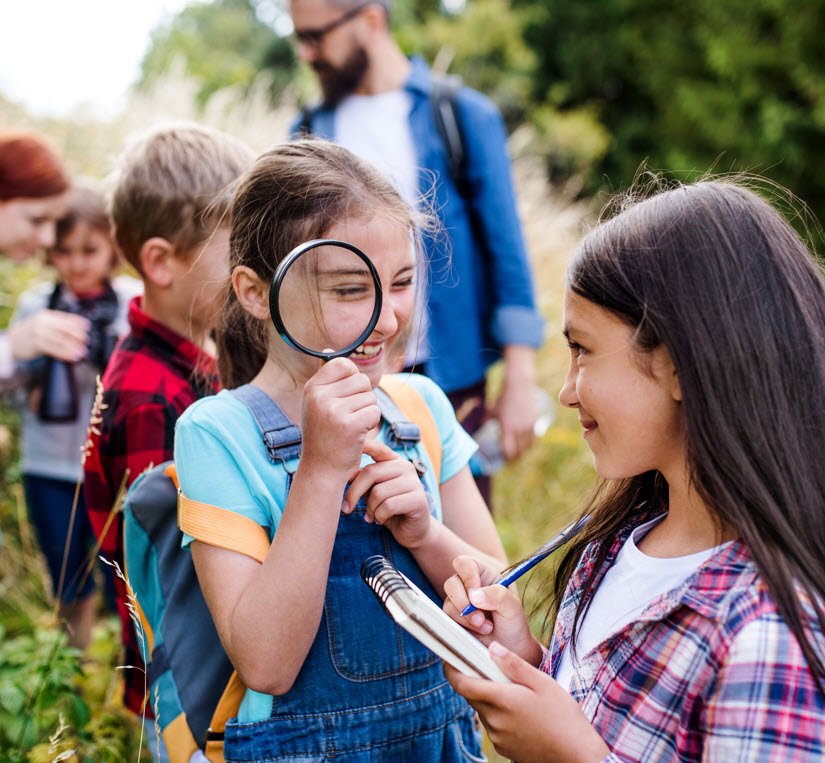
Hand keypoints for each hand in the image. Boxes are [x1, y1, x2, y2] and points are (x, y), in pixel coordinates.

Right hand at [8, 310, 89, 362]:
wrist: (11, 341)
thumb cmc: (31, 333)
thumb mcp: (42, 324)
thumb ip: (56, 325)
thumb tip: (77, 330)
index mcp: (46, 315)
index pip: (65, 318)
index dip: (77, 322)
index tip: (87, 326)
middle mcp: (43, 322)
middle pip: (64, 328)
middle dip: (77, 334)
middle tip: (87, 340)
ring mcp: (39, 333)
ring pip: (60, 340)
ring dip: (73, 346)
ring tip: (83, 352)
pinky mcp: (36, 344)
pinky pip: (54, 349)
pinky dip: (65, 353)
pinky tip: (73, 357)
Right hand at [300, 357, 380, 474]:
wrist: (322, 469)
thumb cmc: (323, 434)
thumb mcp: (317, 403)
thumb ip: (326, 378)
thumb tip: (330, 350)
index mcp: (312, 388)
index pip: (343, 364)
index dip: (352, 379)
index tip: (345, 397)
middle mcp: (320, 396)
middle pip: (361, 380)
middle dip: (362, 398)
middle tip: (349, 417)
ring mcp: (333, 411)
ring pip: (370, 397)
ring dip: (367, 412)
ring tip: (351, 427)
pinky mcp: (350, 425)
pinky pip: (374, 412)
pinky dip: (371, 424)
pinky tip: (357, 435)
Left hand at [344, 439, 433, 547]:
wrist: (412, 530)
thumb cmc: (388, 508)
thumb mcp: (372, 491)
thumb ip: (362, 479)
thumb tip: (343, 471)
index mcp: (394, 461)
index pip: (378, 448)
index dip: (365, 444)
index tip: (348, 440)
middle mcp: (406, 467)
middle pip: (371, 472)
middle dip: (354, 493)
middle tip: (346, 509)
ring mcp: (414, 482)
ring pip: (379, 492)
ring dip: (370, 509)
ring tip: (371, 516)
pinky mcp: (418, 499)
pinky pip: (388, 506)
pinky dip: (379, 516)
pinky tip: (381, 520)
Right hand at [443, 555, 539, 661]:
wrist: (510, 649)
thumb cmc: (513, 623)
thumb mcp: (513, 607)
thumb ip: (498, 595)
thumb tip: (474, 596)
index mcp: (483, 574)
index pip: (464, 564)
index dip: (467, 577)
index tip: (476, 594)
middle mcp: (468, 586)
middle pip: (451, 583)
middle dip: (463, 601)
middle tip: (480, 617)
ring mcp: (459, 602)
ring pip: (448, 602)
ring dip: (466, 617)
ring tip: (486, 627)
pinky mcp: (453, 619)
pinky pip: (447, 619)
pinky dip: (464, 626)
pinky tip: (480, 631)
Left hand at [444, 642, 609, 762]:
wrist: (577, 755)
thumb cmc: (563, 717)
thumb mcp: (542, 682)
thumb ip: (513, 664)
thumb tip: (492, 647)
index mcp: (500, 700)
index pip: (462, 684)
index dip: (451, 668)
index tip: (450, 657)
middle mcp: (494, 721)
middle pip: (472, 696)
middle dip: (476, 680)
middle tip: (493, 668)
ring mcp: (498, 737)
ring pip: (483, 710)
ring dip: (490, 698)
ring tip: (515, 692)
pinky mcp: (504, 748)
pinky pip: (493, 726)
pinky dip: (499, 715)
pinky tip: (521, 712)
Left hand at [492, 381, 536, 461]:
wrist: (519, 386)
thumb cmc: (503, 399)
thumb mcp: (492, 410)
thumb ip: (486, 421)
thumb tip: (481, 427)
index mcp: (507, 429)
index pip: (509, 451)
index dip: (507, 458)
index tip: (504, 459)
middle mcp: (519, 429)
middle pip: (520, 451)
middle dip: (515, 458)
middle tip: (512, 460)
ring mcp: (529, 426)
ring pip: (529, 446)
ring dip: (524, 452)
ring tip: (520, 454)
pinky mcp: (536, 421)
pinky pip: (535, 438)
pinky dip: (531, 443)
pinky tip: (527, 445)